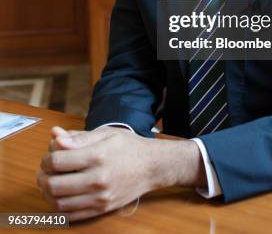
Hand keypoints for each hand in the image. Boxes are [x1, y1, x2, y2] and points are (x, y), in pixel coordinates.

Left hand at [37, 126, 204, 220]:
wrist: (152, 166)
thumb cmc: (129, 146)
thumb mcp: (105, 133)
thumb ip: (79, 137)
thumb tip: (55, 137)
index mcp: (97, 156)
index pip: (57, 161)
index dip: (46, 158)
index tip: (49, 156)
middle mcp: (97, 179)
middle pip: (54, 184)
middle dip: (42, 177)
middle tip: (44, 171)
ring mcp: (99, 197)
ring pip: (59, 203)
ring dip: (48, 194)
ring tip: (50, 183)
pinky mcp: (102, 209)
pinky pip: (71, 215)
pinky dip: (59, 209)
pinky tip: (60, 197)